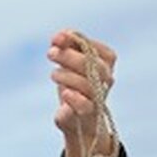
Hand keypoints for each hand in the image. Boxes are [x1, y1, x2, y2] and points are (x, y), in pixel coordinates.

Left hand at [49, 29, 118, 156]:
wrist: (77, 119)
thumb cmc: (73, 86)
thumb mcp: (68, 64)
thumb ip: (65, 47)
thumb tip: (58, 36)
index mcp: (105, 63)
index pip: (97, 49)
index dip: (78, 41)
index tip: (58, 37)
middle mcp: (106, 79)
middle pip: (93, 65)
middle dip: (69, 56)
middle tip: (50, 53)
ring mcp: (98, 97)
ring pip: (88, 84)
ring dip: (68, 76)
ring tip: (53, 74)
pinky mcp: (88, 114)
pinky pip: (86, 106)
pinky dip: (75, 98)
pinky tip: (64, 93)